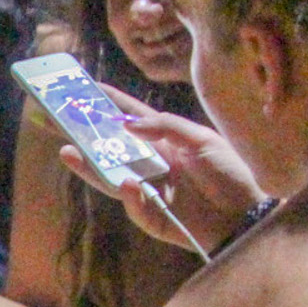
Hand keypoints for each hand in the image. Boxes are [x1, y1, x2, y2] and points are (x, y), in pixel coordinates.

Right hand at [52, 85, 266, 252]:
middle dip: (86, 135)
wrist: (247, 216)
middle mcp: (153, 164)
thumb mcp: (202, 141)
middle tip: (60, 120)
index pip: (132, 119)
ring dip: (89, 166)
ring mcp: (150, 191)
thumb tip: (129, 123)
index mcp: (165, 143)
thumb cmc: (229, 174)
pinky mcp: (153, 218)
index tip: (87, 88)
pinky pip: (135, 206)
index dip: (111, 104)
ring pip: (111, 178)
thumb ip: (166, 127)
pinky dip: (131, 197)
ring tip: (68, 152)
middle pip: (112, 148)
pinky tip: (130, 185)